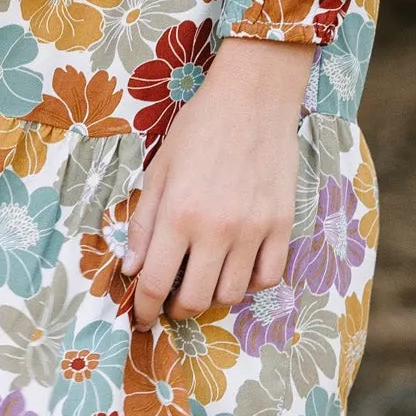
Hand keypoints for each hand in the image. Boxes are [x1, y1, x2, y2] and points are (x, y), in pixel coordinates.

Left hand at [125, 37, 313, 327]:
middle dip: (177, 308)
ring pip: (233, 294)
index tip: (142, 318)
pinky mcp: (282, 224)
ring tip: (203, 282)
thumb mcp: (159, 171)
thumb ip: (144, 223)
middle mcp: (217, 228)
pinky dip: (251, 283)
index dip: (145, 309)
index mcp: (179, 214)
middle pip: (195, 298)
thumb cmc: (200, 129)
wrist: (254, 97)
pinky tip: (238, 269)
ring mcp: (254, 229)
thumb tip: (132, 268)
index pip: (156, 283)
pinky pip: (269, 276)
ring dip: (212, 297)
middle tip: (171, 301)